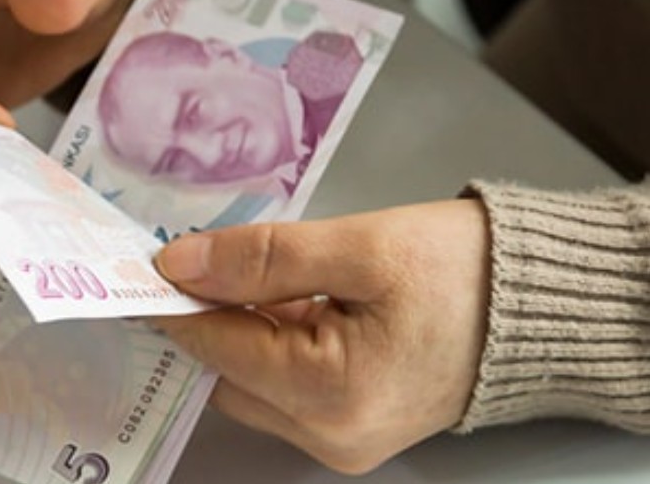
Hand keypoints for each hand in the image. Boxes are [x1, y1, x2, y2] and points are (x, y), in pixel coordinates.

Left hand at [152, 199, 490, 473]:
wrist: (543, 304)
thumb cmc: (465, 272)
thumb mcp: (362, 247)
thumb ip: (264, 258)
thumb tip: (180, 266)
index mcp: (330, 393)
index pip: (216, 346)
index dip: (174, 300)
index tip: (140, 262)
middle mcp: (330, 433)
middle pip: (227, 370)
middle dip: (206, 313)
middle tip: (190, 253)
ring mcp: (343, 438)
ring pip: (252, 380)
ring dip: (239, 326)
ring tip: (240, 267)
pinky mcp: (354, 425)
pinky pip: (286, 385)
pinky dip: (272, 341)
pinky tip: (278, 296)